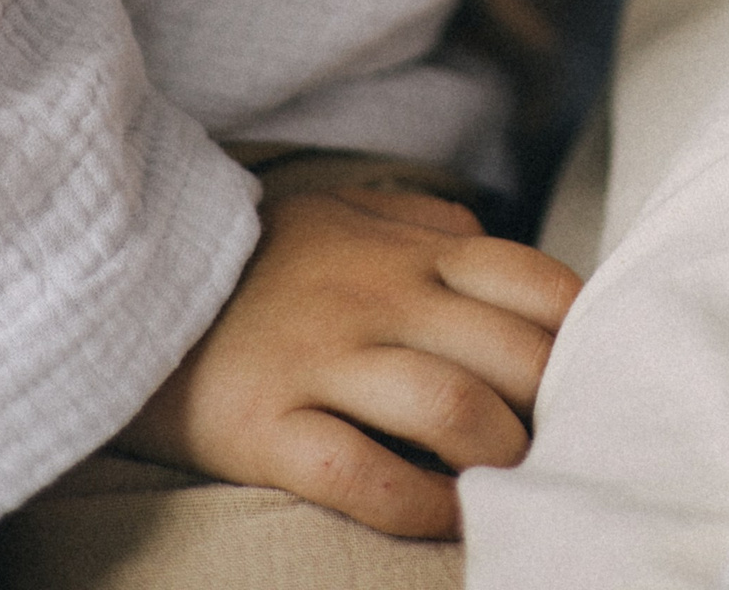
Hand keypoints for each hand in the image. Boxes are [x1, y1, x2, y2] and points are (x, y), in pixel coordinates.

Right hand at [121, 180, 580, 538]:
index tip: (597, 374)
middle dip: (554, 408)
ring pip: (451, 407)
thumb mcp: (350, 210)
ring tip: (518, 483)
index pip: (531, 282)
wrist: (131, 275)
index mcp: (408, 249)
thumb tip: (499, 247)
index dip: (580, 333)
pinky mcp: (267, 425)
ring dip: (500, 455)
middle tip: (572, 446)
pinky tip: (449, 517)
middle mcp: (379, 297)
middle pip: (508, 352)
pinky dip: (417, 505)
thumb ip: (429, 224)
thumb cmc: (259, 255)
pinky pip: (360, 472)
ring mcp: (323, 359)